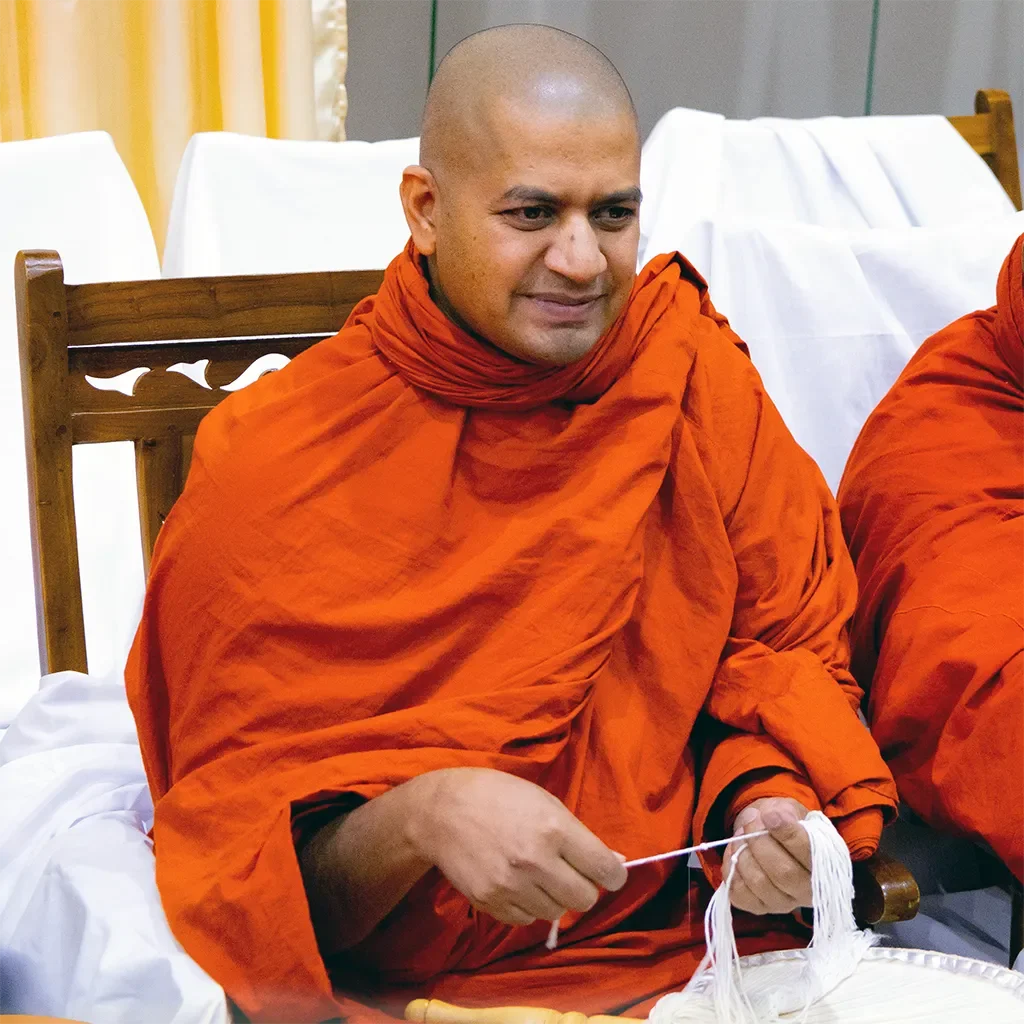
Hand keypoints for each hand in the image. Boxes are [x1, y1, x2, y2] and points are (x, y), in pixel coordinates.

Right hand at [409, 767, 626, 925]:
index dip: (614, 874)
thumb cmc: (496, 796)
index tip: (611, 873)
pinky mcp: (491, 903)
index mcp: (553, 829)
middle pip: (584, 898)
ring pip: (556, 912)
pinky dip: (528, 905)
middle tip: (570, 872)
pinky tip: (516, 882)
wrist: (440, 811)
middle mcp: (535, 861)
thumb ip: (576, 834)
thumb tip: (611, 862)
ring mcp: (511, 886)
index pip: (604, 869)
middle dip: (583, 887)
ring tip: (537, 873)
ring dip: (554, 896)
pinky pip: (527, 919)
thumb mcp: (543, 801)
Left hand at [722, 797, 811, 914]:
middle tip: (750, 819)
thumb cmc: (788, 824)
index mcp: (826, 865)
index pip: (810, 853)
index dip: (788, 834)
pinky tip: (735, 852)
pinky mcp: (760, 908)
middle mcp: (808, 891)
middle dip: (760, 841)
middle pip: (783, 872)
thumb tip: (776, 815)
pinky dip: (730, 868)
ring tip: (742, 833)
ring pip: (759, 882)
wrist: (774, 839)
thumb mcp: (793, 811)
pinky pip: (739, 893)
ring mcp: (783, 903)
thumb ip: (787, 812)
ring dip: (743, 852)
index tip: (769, 815)